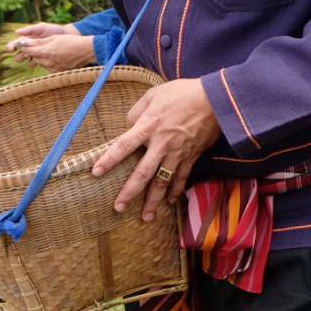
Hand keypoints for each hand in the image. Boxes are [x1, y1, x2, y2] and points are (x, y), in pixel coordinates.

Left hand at [8, 23, 95, 71]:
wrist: (86, 50)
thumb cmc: (71, 41)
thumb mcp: (53, 38)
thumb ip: (38, 41)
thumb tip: (24, 42)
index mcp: (46, 52)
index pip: (29, 51)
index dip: (25, 47)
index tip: (24, 44)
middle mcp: (49, 62)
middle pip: (35, 58)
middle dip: (34, 52)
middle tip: (37, 46)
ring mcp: (54, 68)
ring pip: (41, 63)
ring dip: (41, 57)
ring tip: (48, 50)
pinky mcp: (59, 72)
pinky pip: (49, 68)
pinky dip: (48, 63)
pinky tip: (54, 57)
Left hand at [90, 78, 219, 222]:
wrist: (215, 100)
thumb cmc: (182, 93)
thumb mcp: (153, 94)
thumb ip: (137, 111)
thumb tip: (129, 125)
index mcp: (148, 126)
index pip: (123, 146)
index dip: (109, 160)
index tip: (96, 173)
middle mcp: (161, 144)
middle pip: (142, 173)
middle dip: (129, 192)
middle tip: (118, 208)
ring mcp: (177, 153)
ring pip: (163, 182)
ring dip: (153, 201)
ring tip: (145, 217)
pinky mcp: (192, 157)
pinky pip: (182, 178)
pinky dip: (176, 191)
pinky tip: (170, 202)